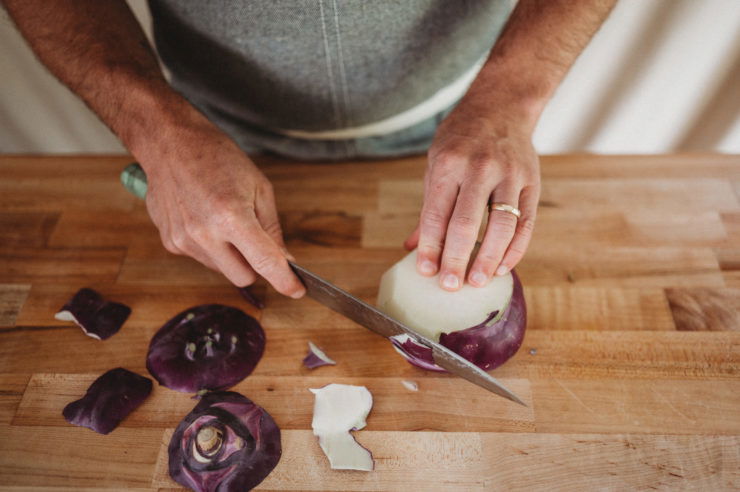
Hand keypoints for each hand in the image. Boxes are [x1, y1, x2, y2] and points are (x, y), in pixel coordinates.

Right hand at [140, 118, 304, 297]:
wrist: (170, 143)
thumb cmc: (218, 157)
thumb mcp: (259, 187)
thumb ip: (272, 229)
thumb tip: (285, 260)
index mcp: (231, 216)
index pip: (264, 263)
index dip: (284, 281)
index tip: (296, 289)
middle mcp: (204, 234)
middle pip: (243, 277)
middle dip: (256, 266)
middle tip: (258, 242)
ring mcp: (184, 240)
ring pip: (222, 270)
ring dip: (232, 256)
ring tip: (225, 220)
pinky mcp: (171, 243)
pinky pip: (203, 258)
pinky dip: (212, 248)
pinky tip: (206, 219)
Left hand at [404, 103, 539, 290]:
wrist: (502, 106)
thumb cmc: (461, 139)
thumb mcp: (436, 164)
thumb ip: (428, 208)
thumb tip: (411, 247)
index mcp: (448, 164)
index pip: (436, 215)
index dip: (430, 247)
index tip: (425, 271)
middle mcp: (479, 169)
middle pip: (466, 224)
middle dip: (456, 259)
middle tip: (449, 285)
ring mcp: (509, 175)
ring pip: (501, 226)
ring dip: (488, 259)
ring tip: (476, 281)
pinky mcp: (532, 182)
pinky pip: (525, 223)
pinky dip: (515, 249)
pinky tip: (502, 267)